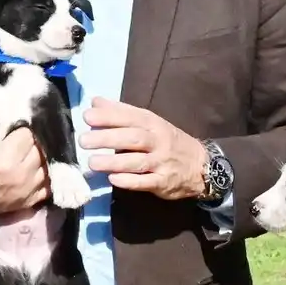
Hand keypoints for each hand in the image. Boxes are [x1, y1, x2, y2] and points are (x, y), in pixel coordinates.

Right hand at [0, 87, 48, 216]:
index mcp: (2, 161)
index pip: (27, 133)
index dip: (22, 124)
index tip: (14, 122)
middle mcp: (19, 176)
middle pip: (41, 145)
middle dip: (35, 137)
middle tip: (22, 134)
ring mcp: (28, 190)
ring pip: (49, 161)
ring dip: (43, 152)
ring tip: (29, 148)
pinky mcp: (33, 200)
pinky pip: (51, 180)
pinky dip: (47, 170)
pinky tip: (37, 163)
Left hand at [78, 98, 207, 199]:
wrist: (201, 166)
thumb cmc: (168, 141)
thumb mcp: (150, 122)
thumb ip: (121, 113)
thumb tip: (95, 102)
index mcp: (153, 123)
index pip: (130, 117)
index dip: (109, 116)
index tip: (88, 117)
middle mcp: (158, 141)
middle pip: (132, 138)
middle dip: (107, 138)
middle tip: (83, 140)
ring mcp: (161, 163)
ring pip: (136, 161)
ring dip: (113, 162)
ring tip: (92, 162)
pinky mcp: (163, 182)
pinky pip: (145, 182)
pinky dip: (129, 181)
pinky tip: (113, 179)